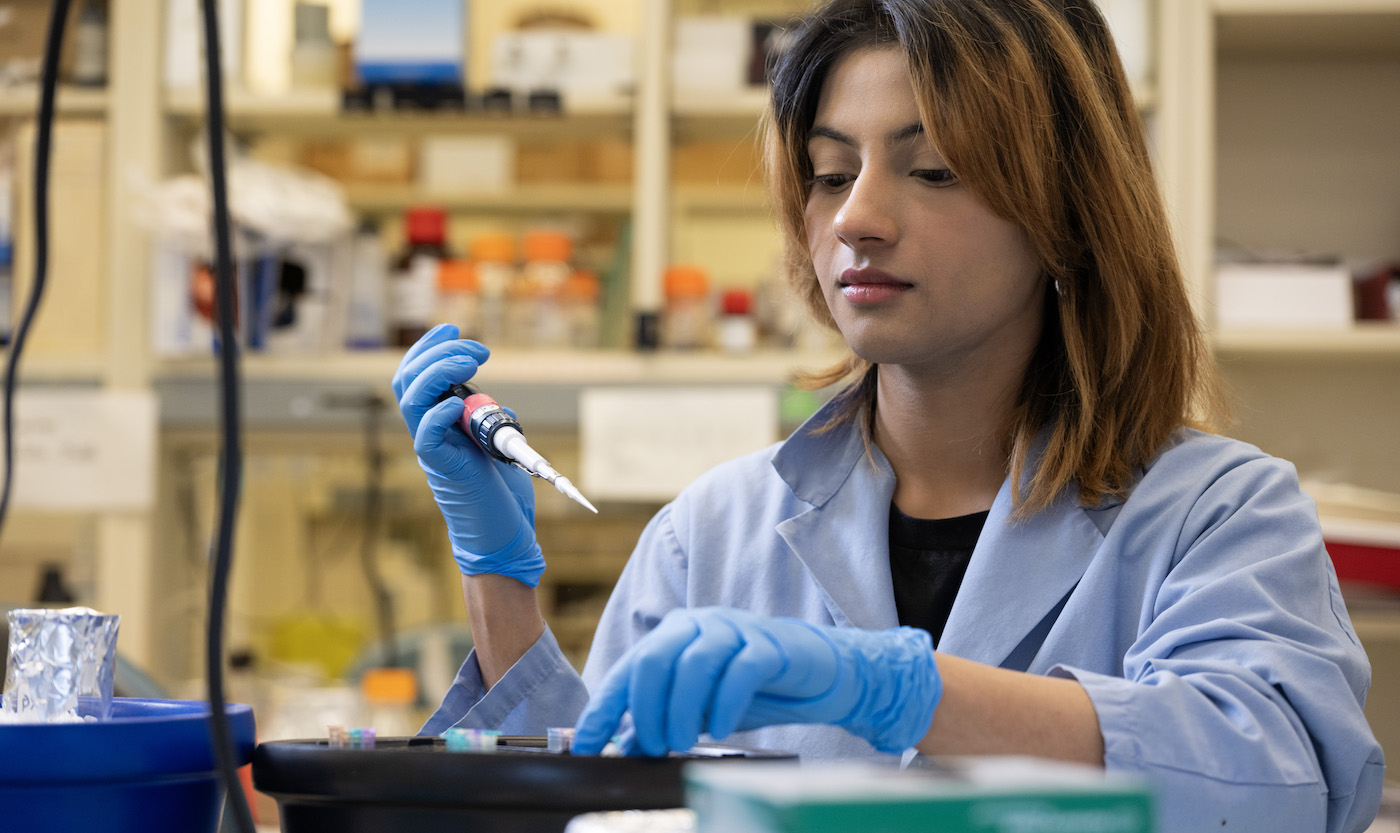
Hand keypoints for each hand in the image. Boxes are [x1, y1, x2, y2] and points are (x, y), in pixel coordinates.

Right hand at [391, 324, 544, 586]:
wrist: (503, 535)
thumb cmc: (501, 495)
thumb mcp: (499, 447)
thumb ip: (492, 424)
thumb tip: (498, 406)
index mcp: (439, 422)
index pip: (416, 375)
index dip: (429, 347)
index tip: (454, 327)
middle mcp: (429, 432)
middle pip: (409, 379)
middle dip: (438, 351)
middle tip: (477, 349)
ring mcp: (433, 450)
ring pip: (412, 400)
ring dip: (440, 371)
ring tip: (472, 362)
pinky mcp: (443, 469)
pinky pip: (425, 437)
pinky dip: (439, 414)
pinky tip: (460, 402)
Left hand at [572, 607, 940, 755]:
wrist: (818, 673)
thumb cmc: (752, 689)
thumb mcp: (700, 709)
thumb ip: (663, 720)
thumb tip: (622, 747)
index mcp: (674, 636)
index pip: (628, 670)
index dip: (604, 709)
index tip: (587, 745)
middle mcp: (699, 625)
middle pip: (654, 659)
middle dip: (647, 710)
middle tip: (654, 746)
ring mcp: (735, 630)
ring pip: (693, 663)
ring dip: (681, 709)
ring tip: (682, 742)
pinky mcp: (769, 645)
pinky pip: (740, 670)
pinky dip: (724, 702)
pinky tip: (721, 727)